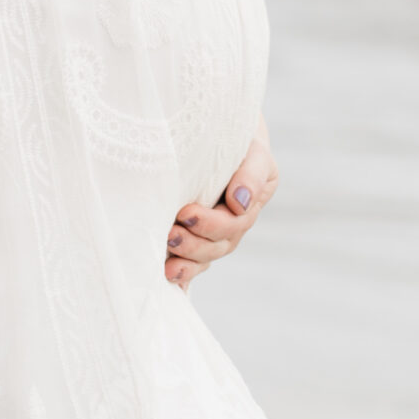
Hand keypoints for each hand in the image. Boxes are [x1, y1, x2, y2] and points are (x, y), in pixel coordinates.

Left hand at [165, 116, 278, 290]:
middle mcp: (235, 223)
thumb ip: (251, 174)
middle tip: (170, 235)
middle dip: (194, 245)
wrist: (220, 134)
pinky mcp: (196, 237)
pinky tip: (169, 284)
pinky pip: (192, 263)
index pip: (234, 222)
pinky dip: (183, 277)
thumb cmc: (237, 140)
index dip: (211, 223)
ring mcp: (215, 233)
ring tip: (166, 264)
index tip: (185, 212)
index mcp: (251, 203)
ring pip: (205, 258)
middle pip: (219, 245)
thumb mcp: (253, 151)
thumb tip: (240, 201)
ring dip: (186, 263)